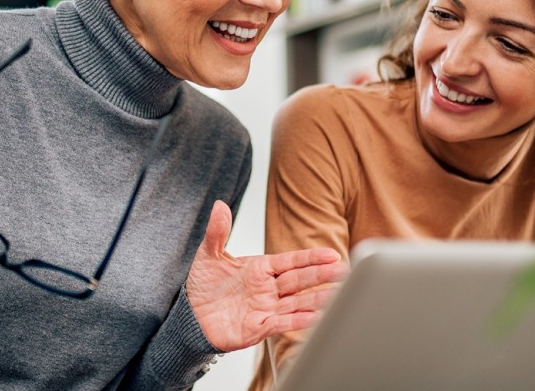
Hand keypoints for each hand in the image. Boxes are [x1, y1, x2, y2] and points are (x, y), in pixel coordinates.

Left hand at [185, 201, 349, 351]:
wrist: (190, 316)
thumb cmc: (203, 286)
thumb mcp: (209, 255)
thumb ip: (217, 232)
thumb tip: (219, 205)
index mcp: (261, 268)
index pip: (292, 261)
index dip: (311, 258)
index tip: (332, 254)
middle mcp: (268, 289)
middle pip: (300, 280)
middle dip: (321, 275)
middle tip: (344, 271)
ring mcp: (266, 308)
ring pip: (297, 302)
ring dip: (317, 299)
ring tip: (337, 295)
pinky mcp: (259, 328)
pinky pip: (282, 323)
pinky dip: (298, 321)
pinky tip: (314, 318)